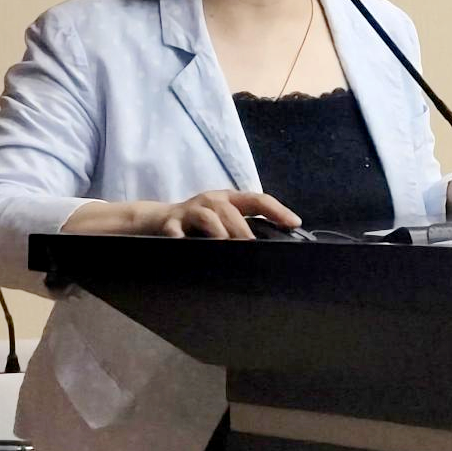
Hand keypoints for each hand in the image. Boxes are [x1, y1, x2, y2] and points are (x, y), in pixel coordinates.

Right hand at [62, 191, 301, 238]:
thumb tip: (273, 249)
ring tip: (228, 247)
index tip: (295, 223)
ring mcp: (190, 210)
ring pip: (209, 218)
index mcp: (229, 200)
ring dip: (221, 233)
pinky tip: (188, 248)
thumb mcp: (222, 222)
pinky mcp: (170, 224)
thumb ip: (243, 229)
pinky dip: (182, 239)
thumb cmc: (198, 226)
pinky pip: (176, 231)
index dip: (277, 210)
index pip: (258, 200)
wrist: (156, 222)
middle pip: (232, 212)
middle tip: (256, 250)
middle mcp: (211, 200)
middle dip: (245, 232)